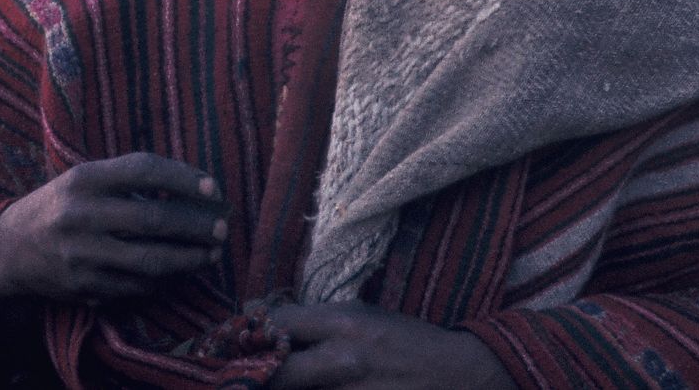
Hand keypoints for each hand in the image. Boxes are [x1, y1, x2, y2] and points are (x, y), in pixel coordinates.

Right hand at [0, 152, 228, 301]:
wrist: (9, 247)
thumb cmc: (64, 204)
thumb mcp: (87, 178)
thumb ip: (131, 179)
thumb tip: (196, 190)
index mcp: (85, 178)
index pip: (143, 170)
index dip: (183, 178)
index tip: (213, 188)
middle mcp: (80, 214)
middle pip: (152, 218)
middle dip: (195, 225)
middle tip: (222, 227)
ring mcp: (81, 254)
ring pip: (148, 260)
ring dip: (188, 258)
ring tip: (211, 253)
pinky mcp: (82, 286)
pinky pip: (134, 286)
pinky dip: (163, 280)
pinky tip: (181, 272)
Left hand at [266, 303, 512, 389]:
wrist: (456, 377)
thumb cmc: (407, 343)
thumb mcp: (366, 316)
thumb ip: (320, 322)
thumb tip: (270, 324)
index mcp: (345, 325)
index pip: (278, 324)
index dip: (254, 334)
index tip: (243, 341)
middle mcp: (343, 362)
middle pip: (273, 375)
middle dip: (255, 377)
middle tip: (242, 377)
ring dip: (284, 389)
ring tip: (270, 385)